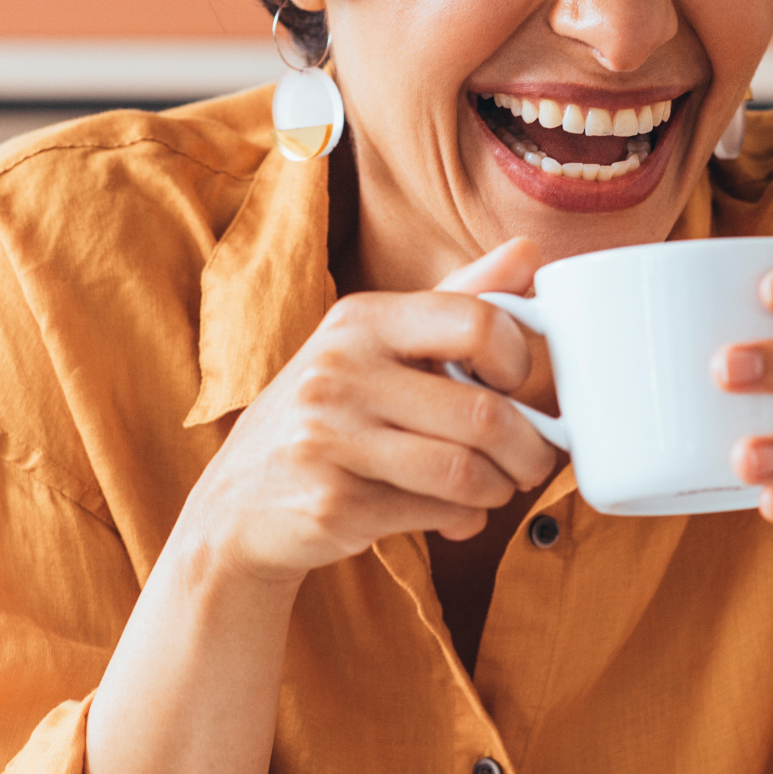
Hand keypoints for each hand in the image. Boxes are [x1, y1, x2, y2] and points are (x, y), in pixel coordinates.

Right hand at [165, 238, 565, 588]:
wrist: (238, 503)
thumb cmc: (328, 416)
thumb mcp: (377, 345)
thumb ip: (456, 299)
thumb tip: (528, 253)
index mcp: (359, 320)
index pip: (476, 321)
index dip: (520, 358)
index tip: (518, 384)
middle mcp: (338, 372)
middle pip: (484, 413)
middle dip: (530, 447)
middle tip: (534, 459)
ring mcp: (329, 440)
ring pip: (467, 471)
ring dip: (501, 488)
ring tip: (498, 487)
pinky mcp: (334, 504)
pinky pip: (437, 513)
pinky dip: (464, 520)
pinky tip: (455, 515)